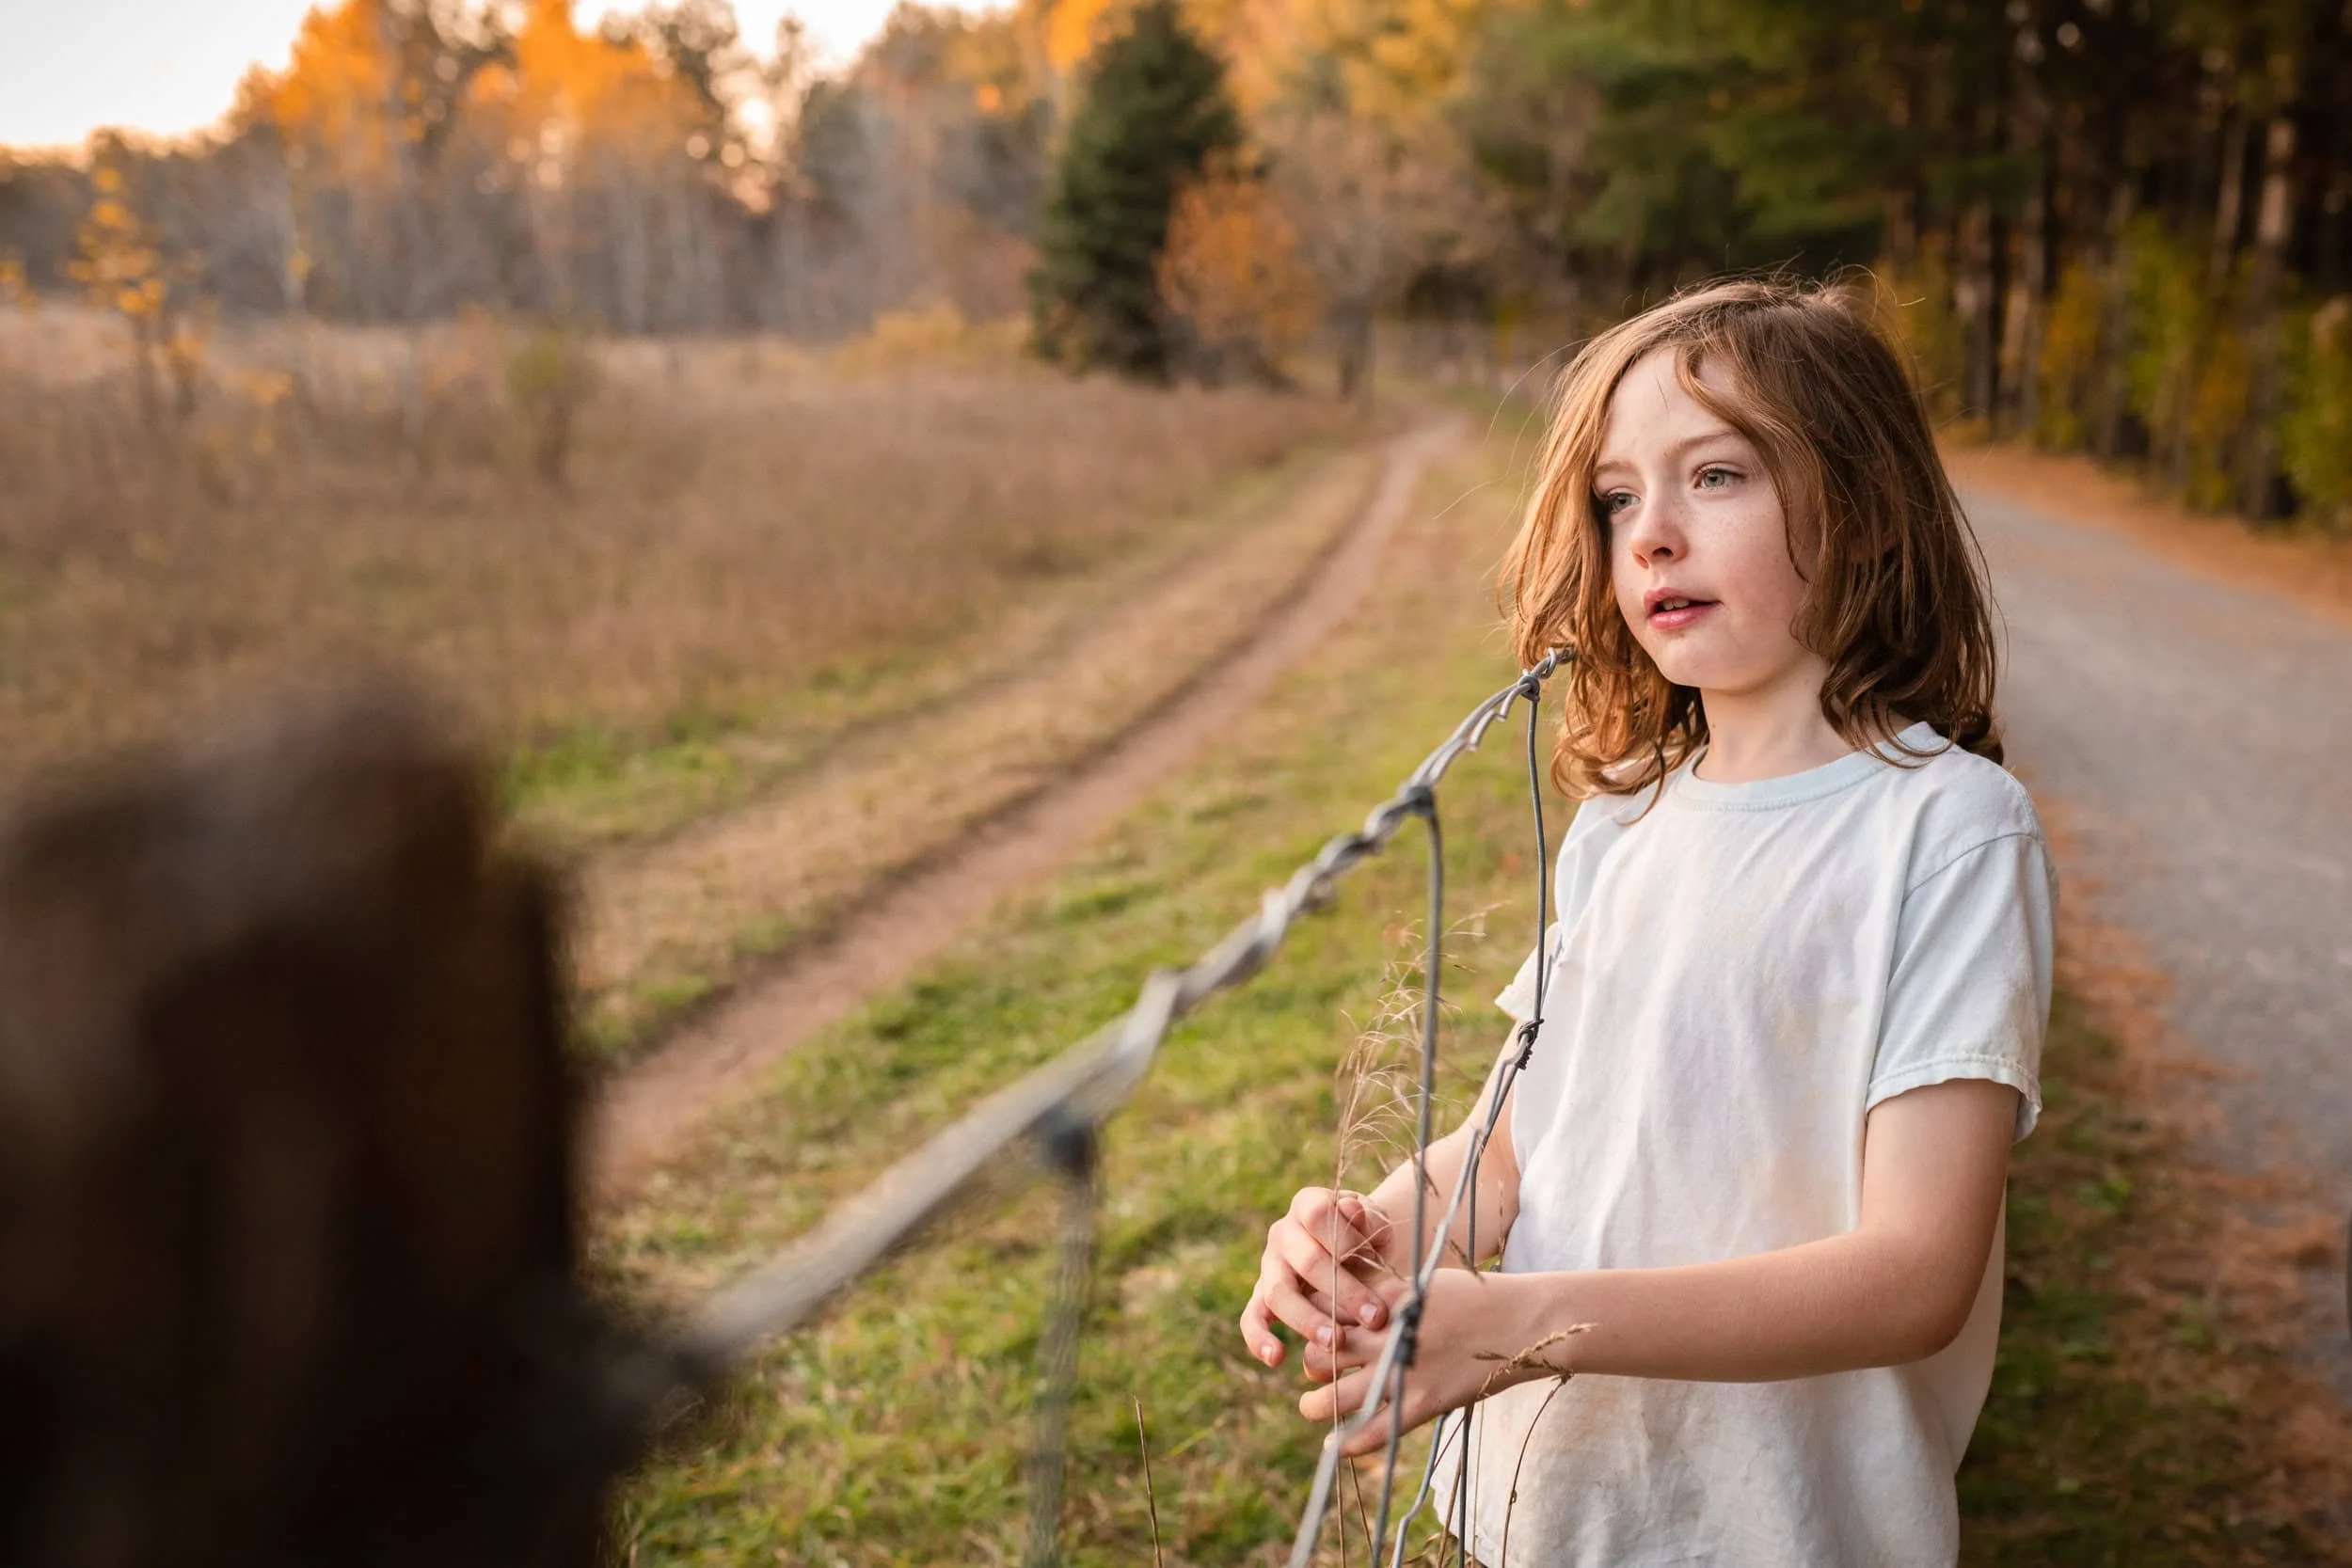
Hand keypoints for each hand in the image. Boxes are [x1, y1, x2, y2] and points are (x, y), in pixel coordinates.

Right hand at [1237, 1187, 1403, 1371]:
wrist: (1356, 1253)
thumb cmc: (1367, 1237)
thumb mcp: (1374, 1222)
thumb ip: (1367, 1218)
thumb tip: (1352, 1210)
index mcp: (1308, 1205)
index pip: (1319, 1216)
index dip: (1348, 1240)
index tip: (1378, 1262)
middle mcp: (1282, 1233)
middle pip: (1305, 1260)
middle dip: (1343, 1292)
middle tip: (1374, 1318)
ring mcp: (1269, 1266)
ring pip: (1278, 1292)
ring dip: (1309, 1320)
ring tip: (1335, 1343)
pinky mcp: (1261, 1297)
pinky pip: (1252, 1318)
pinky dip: (1259, 1339)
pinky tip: (1277, 1359)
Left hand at [1297, 1270, 1579, 1457]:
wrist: (1521, 1322)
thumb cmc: (1476, 1299)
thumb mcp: (1425, 1283)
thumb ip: (1389, 1295)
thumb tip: (1357, 1307)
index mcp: (1387, 1299)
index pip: (1331, 1311)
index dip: (1316, 1322)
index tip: (1315, 1328)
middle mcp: (1388, 1333)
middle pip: (1324, 1349)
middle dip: (1313, 1360)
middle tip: (1314, 1369)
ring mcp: (1404, 1369)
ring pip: (1339, 1395)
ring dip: (1316, 1403)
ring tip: (1309, 1406)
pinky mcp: (1424, 1401)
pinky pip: (1377, 1430)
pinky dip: (1351, 1442)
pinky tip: (1333, 1446)